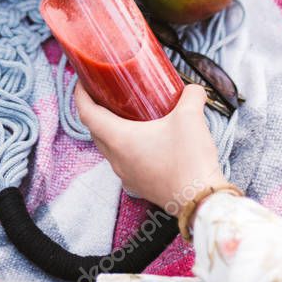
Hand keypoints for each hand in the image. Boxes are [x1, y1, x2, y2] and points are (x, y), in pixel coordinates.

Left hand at [74, 82, 225, 214]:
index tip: (83, 81)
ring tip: (125, 114)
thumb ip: (191, 95)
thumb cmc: (190, 160)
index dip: (80, 94)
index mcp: (119, 139)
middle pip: (94, 130)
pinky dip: (124, 147)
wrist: (201, 201)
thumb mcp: (191, 117)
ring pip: (108, 147)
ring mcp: (126, 175)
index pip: (86, 113)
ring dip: (110, 130)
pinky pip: (122, 161)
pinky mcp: (139, 185)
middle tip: (106, 92)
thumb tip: (192, 89)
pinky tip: (143, 140)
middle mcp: (117, 159)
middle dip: (95, 110)